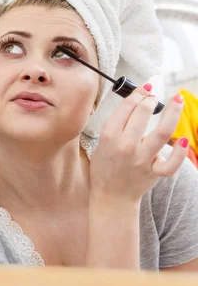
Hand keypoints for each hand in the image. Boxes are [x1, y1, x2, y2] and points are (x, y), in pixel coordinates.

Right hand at [89, 84, 186, 204]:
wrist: (111, 196)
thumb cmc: (105, 168)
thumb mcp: (101, 144)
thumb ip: (116, 125)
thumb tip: (135, 103)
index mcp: (109, 137)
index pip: (125, 108)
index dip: (136, 94)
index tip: (143, 89)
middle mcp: (125, 146)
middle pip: (142, 115)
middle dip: (149, 100)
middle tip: (153, 96)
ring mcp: (141, 160)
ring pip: (161, 132)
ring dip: (171, 113)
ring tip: (177, 100)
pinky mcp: (154, 173)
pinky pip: (171, 163)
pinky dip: (180, 152)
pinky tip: (183, 139)